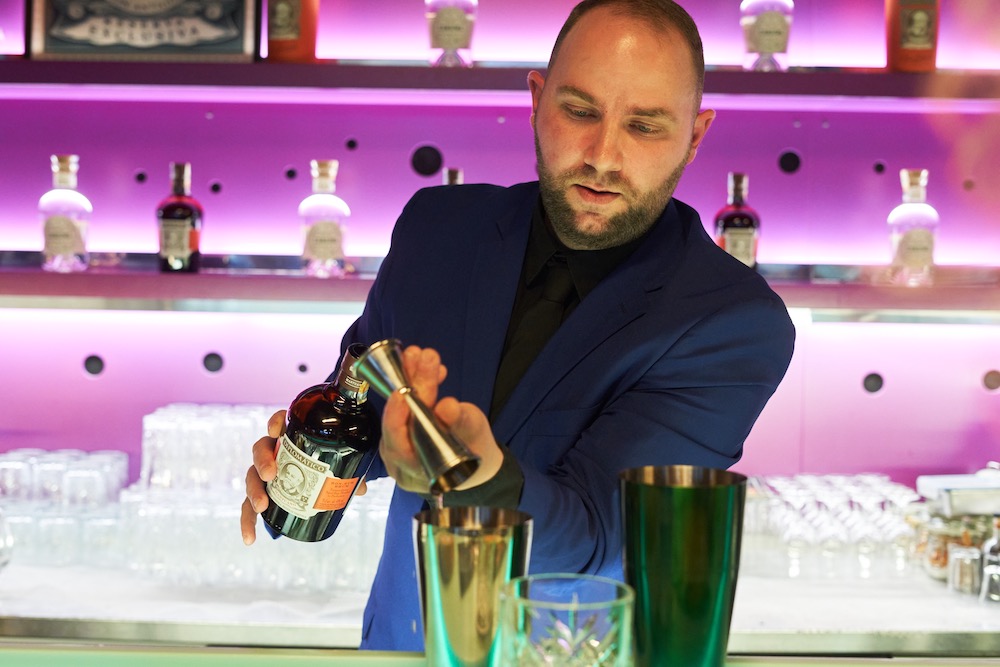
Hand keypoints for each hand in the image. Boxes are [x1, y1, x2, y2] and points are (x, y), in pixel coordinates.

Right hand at [239, 408, 368, 544]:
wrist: (317, 476)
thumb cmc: (328, 463)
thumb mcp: (341, 463)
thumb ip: (350, 471)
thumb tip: (361, 489)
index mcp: (292, 438)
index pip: (281, 422)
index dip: (276, 422)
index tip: (275, 430)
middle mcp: (274, 452)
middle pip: (260, 450)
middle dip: (262, 462)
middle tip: (271, 475)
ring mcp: (265, 473)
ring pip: (252, 477)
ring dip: (253, 491)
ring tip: (262, 506)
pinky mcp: (262, 493)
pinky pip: (248, 507)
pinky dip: (247, 522)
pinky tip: (250, 539)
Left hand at [381, 346, 503, 493]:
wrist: (476, 455)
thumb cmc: (475, 449)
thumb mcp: (474, 434)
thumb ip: (460, 422)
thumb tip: (447, 407)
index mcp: (415, 471)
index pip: (397, 443)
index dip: (397, 417)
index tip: (402, 392)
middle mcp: (399, 460)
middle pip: (399, 419)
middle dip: (412, 384)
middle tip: (423, 358)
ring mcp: (398, 443)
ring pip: (400, 408)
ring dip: (412, 377)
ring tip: (423, 354)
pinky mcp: (402, 427)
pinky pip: (405, 403)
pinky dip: (416, 382)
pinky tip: (428, 365)